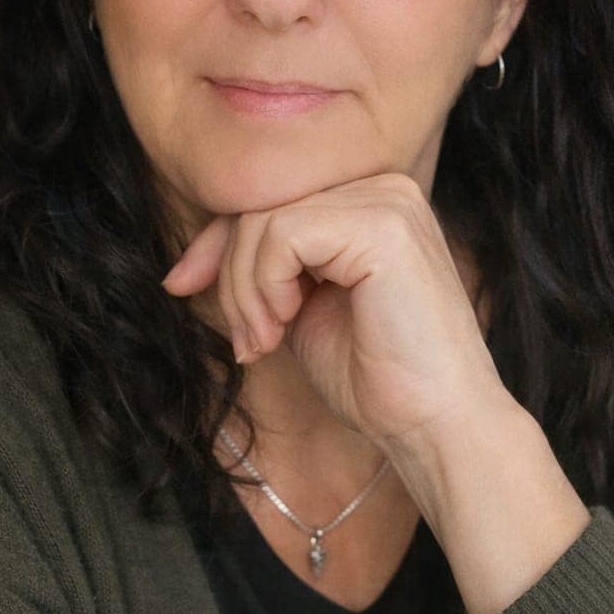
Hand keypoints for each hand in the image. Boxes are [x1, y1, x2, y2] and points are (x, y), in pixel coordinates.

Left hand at [159, 172, 506, 447]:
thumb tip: (188, 262)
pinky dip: (264, 286)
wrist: (434, 425)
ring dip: (244, 288)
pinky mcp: (382, 226)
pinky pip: (282, 234)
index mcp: (373, 201)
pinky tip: (284, 325)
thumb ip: (264, 269)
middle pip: (263, 203)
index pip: (272, 199)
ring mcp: (388, 201)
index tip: (179, 285)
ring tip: (264, 340)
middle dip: (230, 274)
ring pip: (265, 218)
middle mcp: (386, 187)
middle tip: (247, 339)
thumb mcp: (300, 307)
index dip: (218, 243)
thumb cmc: (377, 378)